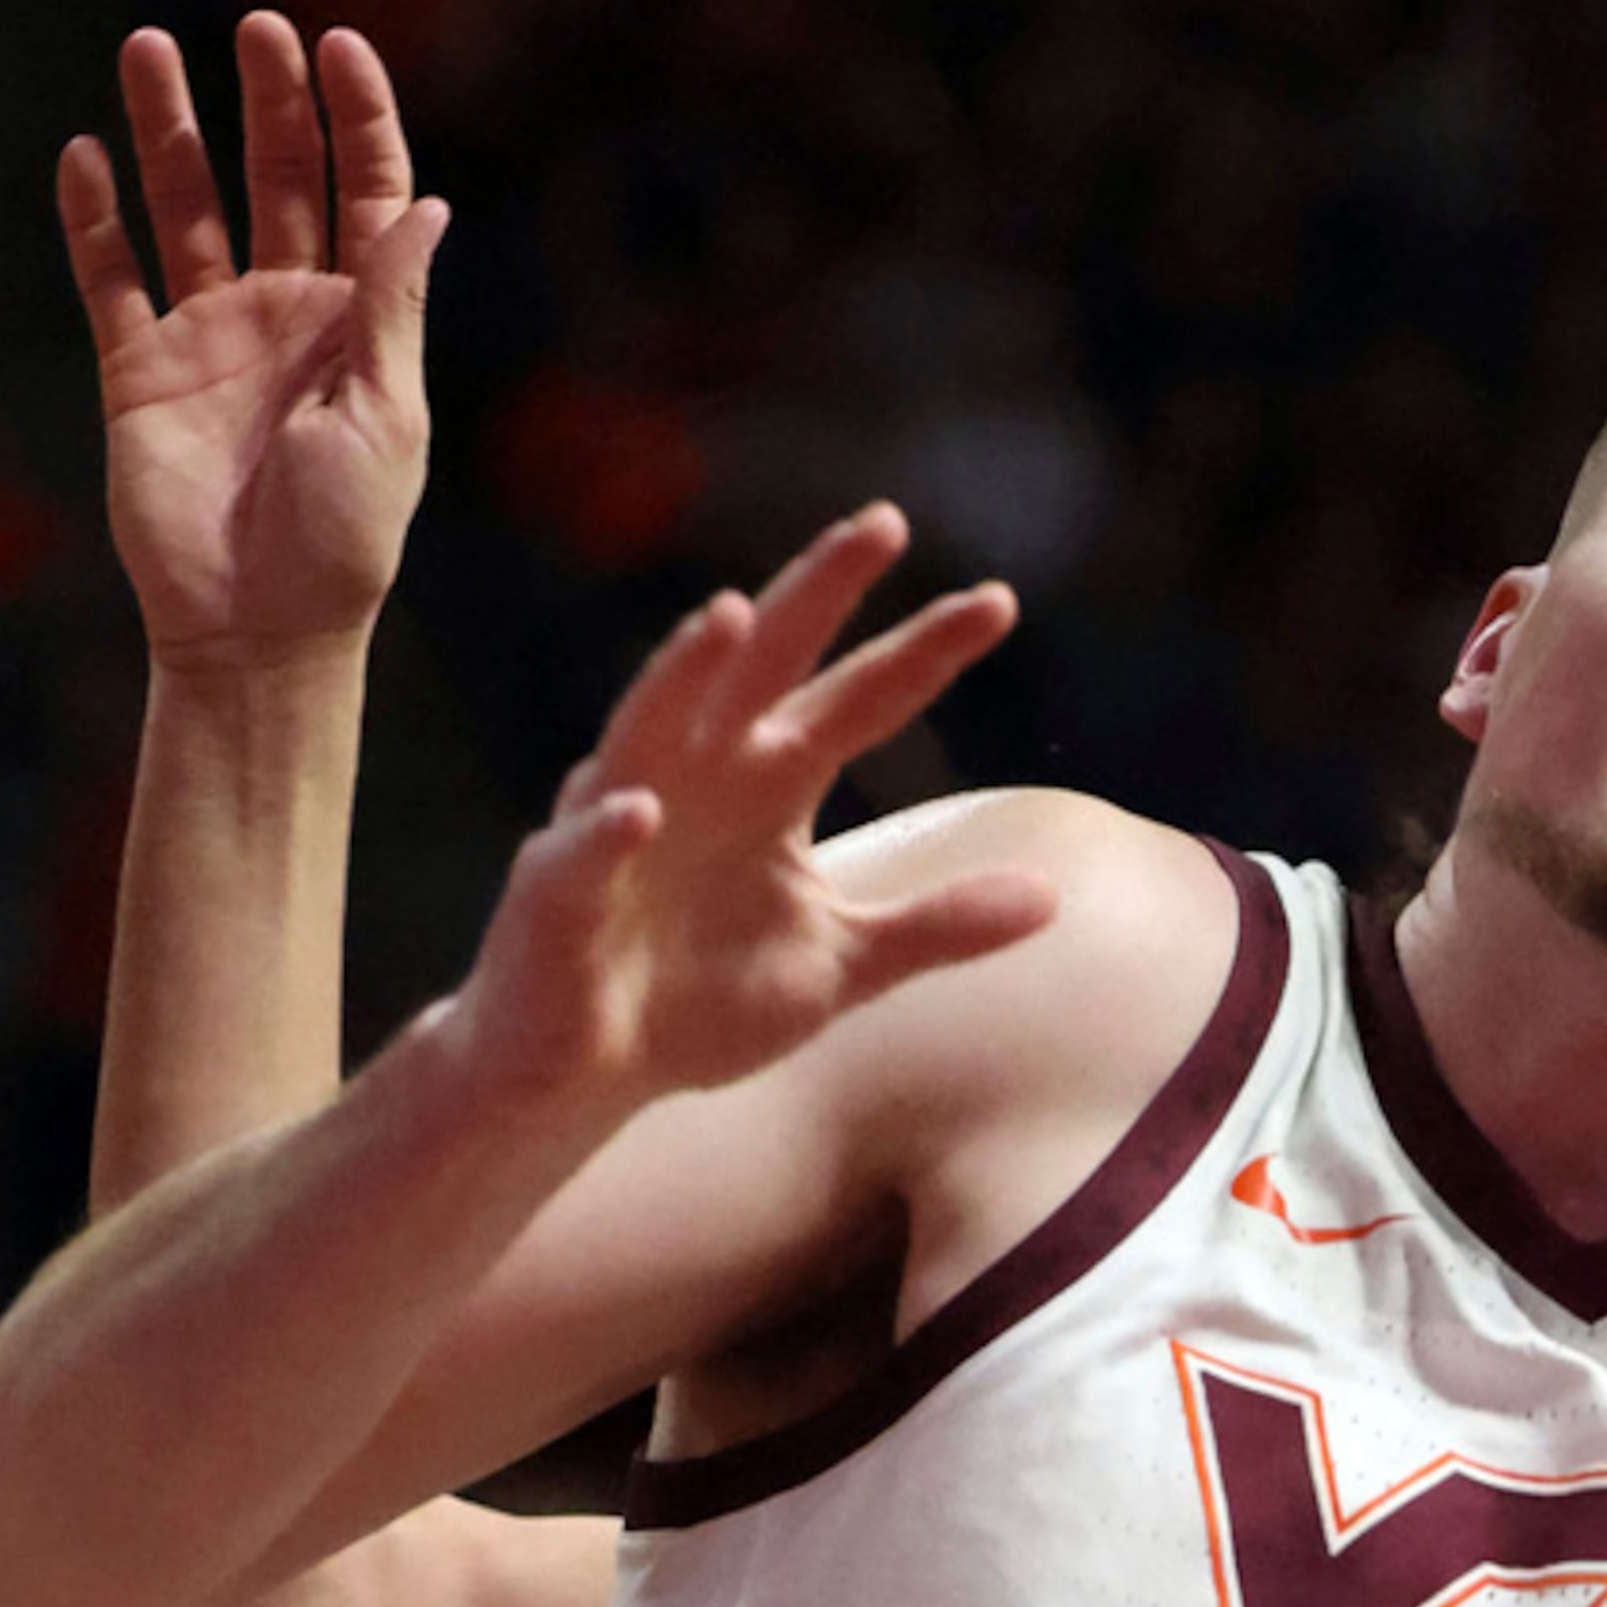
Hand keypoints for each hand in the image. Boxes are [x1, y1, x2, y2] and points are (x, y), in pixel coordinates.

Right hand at [66, 16, 441, 671]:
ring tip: (147, 47)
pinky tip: (86, 156)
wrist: (257, 629)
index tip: (338, 42)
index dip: (357, 119)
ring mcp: (211, 336)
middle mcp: (289, 314)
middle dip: (269, 103)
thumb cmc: (344, 539)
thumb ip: (393, 308)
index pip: (367, 195)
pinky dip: (95, 221)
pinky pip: (110, 279)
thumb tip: (426, 204)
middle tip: (254, 25)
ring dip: (170, 131)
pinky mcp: (139, 371)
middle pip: (279, 181)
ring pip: (187, 208)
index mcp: (364, 323)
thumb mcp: (386, 418)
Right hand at [455, 509, 1054, 1120]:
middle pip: (762, 666)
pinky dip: (606, 830)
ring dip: (684, 673)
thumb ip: (935, 925)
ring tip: (729, 614)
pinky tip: (638, 808)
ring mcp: (619, 826)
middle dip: (815, 594)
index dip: (922, 651)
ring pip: (650, 727)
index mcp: (769, 783)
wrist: (584, 1083)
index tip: (999, 600)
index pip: (859, 698)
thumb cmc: (700, 1005)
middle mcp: (699, 777)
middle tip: (882, 522)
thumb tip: (1052, 898)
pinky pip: (578, 855)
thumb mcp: (841, 964)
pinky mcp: (554, 898)